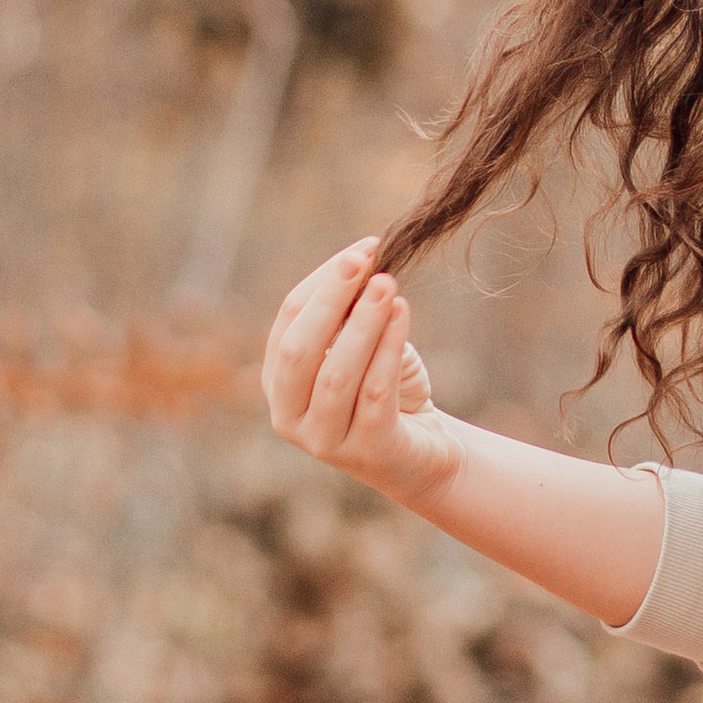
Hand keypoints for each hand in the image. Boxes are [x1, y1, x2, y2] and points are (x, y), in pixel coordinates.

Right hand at [262, 237, 457, 510]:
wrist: (424, 453)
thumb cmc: (385, 390)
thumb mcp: (362, 347)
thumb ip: (351, 313)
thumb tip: (361, 262)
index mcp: (278, 382)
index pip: (288, 321)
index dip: (323, 282)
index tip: (363, 249)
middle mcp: (289, 416)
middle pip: (299, 349)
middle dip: (330, 299)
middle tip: (364, 262)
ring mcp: (323, 441)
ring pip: (336, 375)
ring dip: (363, 323)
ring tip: (389, 285)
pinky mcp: (366, 453)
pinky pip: (374, 394)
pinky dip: (388, 349)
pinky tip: (403, 314)